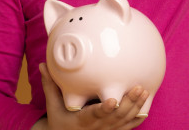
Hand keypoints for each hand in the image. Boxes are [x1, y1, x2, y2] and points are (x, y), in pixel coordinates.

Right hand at [32, 63, 147, 129]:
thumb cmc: (59, 121)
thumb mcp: (53, 106)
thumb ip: (50, 85)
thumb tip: (43, 65)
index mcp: (82, 121)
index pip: (95, 114)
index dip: (104, 108)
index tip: (112, 100)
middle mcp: (97, 128)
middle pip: (116, 116)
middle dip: (128, 102)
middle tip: (138, 87)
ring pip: (125, 121)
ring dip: (136, 106)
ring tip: (144, 91)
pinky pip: (128, 126)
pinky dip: (137, 117)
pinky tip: (145, 106)